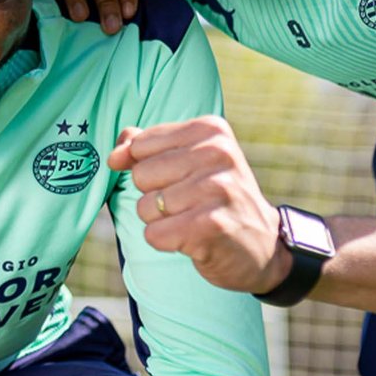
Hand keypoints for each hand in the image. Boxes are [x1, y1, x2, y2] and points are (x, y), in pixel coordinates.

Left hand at [109, 116, 286, 294]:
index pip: (140, 146)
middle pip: (141, 176)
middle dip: (154, 196)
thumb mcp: (187, 161)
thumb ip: (143, 148)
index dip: (149, 169)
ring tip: (193, 220)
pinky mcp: (211, 225)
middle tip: (189, 204)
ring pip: (145, 207)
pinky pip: (155, 234)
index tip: (180, 179)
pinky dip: (167, 241)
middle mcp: (217, 153)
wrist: (261, 245)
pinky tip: (193, 238)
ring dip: (162, 221)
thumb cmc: (214, 199)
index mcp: (210, 130)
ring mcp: (217, 189)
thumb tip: (114, 155)